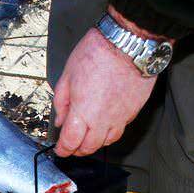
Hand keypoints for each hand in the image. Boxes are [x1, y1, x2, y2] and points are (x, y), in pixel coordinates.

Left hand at [52, 27, 156, 156]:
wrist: (128, 42)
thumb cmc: (98, 52)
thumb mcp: (67, 75)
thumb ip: (62, 102)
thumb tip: (60, 120)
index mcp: (82, 112)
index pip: (70, 142)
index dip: (63, 149)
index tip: (60, 149)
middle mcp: (102, 120)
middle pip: (89, 147)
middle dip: (78, 150)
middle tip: (72, 146)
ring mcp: (120, 117)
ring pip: (108, 141)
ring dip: (96, 143)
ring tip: (89, 136)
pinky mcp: (134, 111)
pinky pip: (121, 128)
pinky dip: (111, 131)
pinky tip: (105, 124)